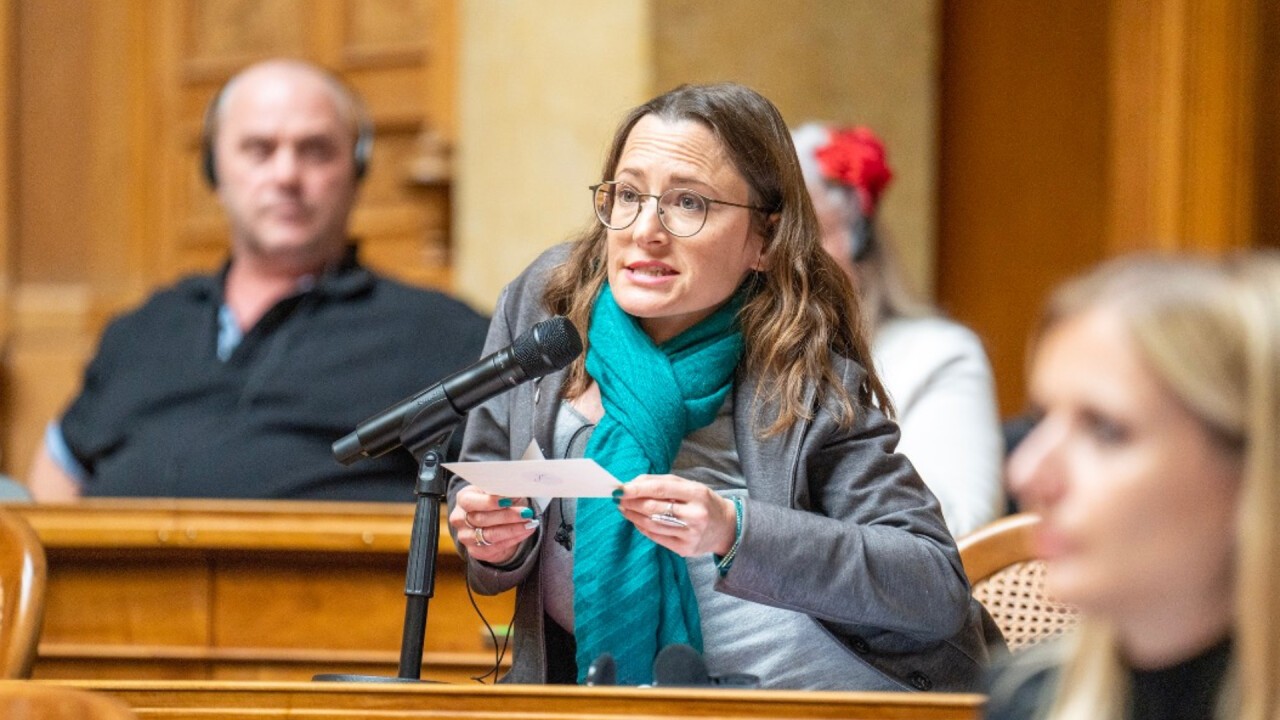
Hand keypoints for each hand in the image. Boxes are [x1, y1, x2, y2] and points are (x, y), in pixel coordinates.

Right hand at [450, 486, 538, 564]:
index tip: (509, 500)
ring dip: (513, 529)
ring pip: (490, 535)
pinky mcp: (475, 551)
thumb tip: (516, 489)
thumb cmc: (496, 502)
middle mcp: (460, 519)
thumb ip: (503, 490)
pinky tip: (525, 532)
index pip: (470, 502)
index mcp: (463, 499)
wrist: (493, 522)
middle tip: (526, 513)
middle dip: (507, 516)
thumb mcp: (497, 491)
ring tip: (530, 523)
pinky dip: (514, 539)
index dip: (489, 502)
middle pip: (482, 519)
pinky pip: (495, 547)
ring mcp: (466, 537)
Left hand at [615, 475, 736, 557]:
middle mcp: (695, 514)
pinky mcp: (685, 549)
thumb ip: (662, 483)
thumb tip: (632, 484)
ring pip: (652, 524)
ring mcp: (690, 534)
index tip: (620, 488)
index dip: (637, 489)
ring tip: (624, 508)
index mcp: (697, 493)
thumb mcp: (690, 486)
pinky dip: (642, 528)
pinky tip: (636, 521)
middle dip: (631, 502)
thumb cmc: (703, 502)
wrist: (726, 528)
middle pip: (654, 508)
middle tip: (618, 498)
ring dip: (633, 516)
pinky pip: (656, 537)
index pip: (660, 489)